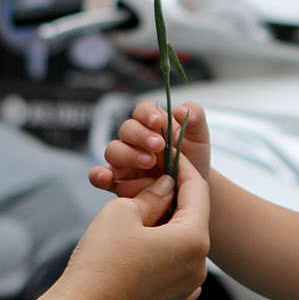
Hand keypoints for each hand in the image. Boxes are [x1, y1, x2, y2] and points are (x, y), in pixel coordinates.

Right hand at [56, 159, 210, 299]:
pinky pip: (175, 267)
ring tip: (139, 215)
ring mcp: (187, 287)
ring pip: (183, 244)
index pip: (198, 191)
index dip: (183, 168)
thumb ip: (152, 195)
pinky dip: (163, 252)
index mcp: (193, 240)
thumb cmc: (100, 261)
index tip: (171, 155)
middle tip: (150, 182)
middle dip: (173, 198)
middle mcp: (199, 266)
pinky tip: (137, 247)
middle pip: (192, 219)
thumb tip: (167, 187)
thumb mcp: (123, 212)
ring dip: (167, 226)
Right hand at [89, 100, 211, 196]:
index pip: (142, 111)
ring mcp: (124, 161)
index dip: (147, 114)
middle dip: (141, 136)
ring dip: (127, 155)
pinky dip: (99, 175)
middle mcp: (134, 140)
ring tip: (148, 163)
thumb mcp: (199, 137)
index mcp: (151, 124)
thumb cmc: (192, 158)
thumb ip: (195, 118)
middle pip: (126, 130)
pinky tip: (105, 177)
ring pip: (113, 151)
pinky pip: (101, 176)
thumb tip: (180, 109)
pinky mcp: (118, 181)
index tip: (158, 122)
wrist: (190, 190)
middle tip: (158, 146)